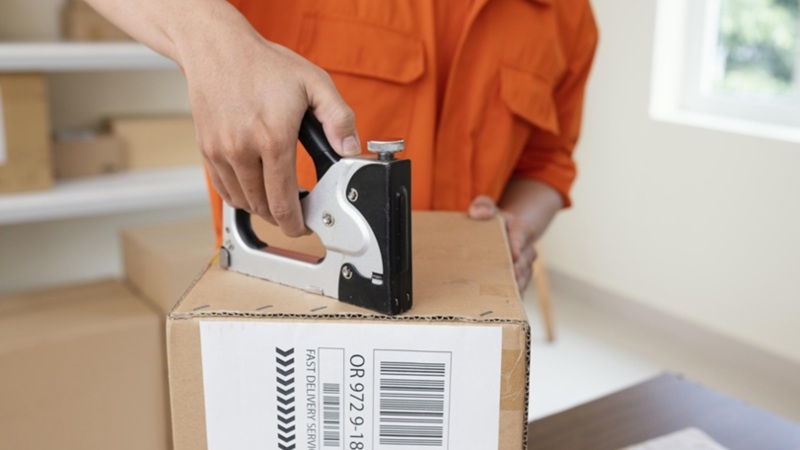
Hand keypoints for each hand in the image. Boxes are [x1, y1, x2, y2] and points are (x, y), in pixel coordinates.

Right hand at [179, 11, 359, 236]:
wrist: (217, 49)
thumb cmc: (264, 64)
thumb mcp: (314, 83)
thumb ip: (339, 118)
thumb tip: (350, 149)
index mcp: (273, 138)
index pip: (283, 201)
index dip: (296, 223)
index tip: (305, 226)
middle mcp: (242, 149)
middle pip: (262, 207)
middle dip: (282, 218)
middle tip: (297, 216)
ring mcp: (220, 151)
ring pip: (242, 202)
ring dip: (262, 209)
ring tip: (278, 203)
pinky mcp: (207, 149)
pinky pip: (224, 190)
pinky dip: (241, 198)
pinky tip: (255, 192)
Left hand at [468, 196, 538, 291]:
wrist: (501, 236)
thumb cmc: (491, 222)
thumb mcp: (487, 208)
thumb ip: (482, 206)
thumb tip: (478, 213)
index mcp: (521, 228)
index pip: (522, 234)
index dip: (518, 244)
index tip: (514, 254)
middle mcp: (528, 248)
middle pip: (525, 259)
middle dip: (518, 268)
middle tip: (510, 276)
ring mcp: (526, 266)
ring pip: (525, 276)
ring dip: (517, 285)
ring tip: (505, 294)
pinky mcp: (521, 280)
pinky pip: (520, 289)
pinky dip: (512, 296)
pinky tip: (501, 304)